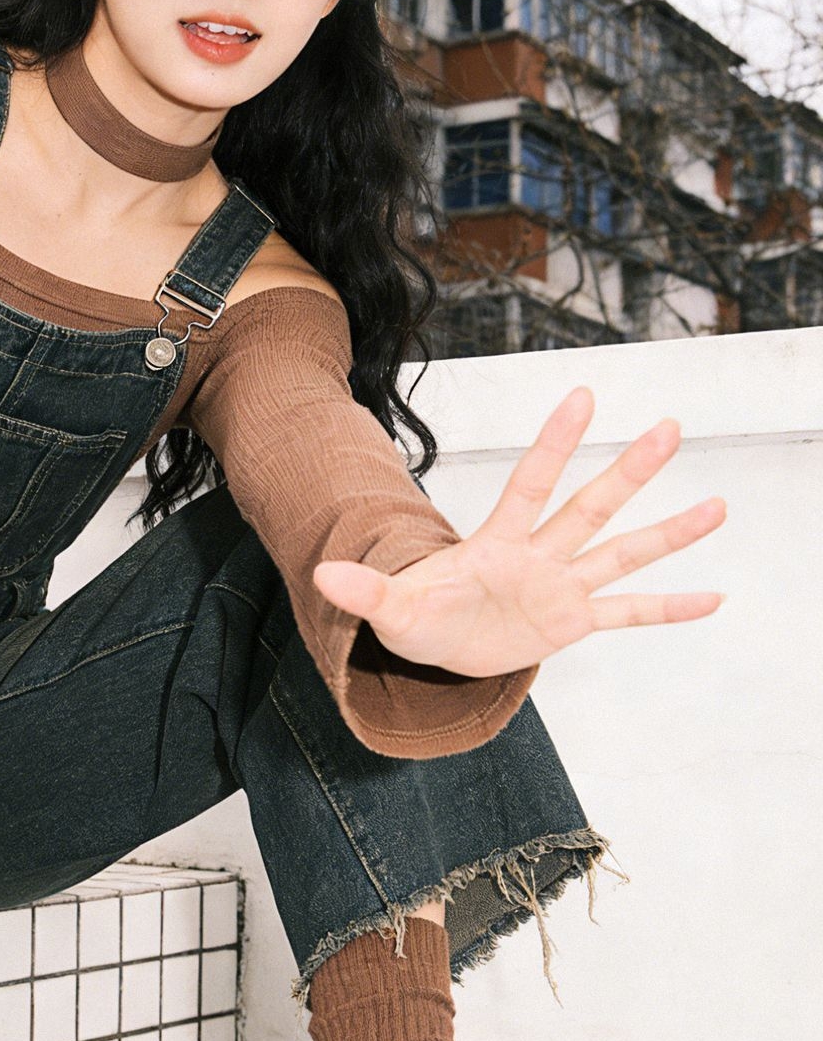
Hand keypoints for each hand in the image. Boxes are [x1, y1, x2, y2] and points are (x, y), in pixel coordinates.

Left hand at [313, 386, 726, 676]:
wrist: (435, 645)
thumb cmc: (416, 617)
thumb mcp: (388, 612)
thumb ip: (362, 591)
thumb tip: (322, 573)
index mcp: (497, 544)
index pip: (530, 482)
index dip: (554, 442)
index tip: (582, 395)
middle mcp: (538, 557)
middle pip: (589, 507)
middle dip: (630, 470)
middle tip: (670, 427)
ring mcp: (561, 588)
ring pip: (622, 553)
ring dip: (668, 533)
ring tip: (717, 506)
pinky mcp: (572, 623)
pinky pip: (630, 612)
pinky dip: (669, 608)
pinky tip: (714, 597)